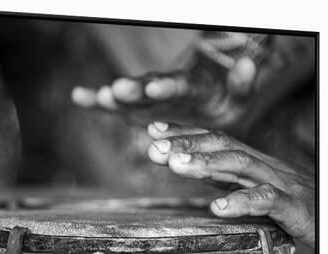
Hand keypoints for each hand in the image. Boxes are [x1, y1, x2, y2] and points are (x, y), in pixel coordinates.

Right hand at [71, 56, 256, 127]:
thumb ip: (242, 85)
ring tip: (101, 95)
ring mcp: (148, 100)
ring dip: (115, 95)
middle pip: (147, 87)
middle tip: (118, 89)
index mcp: (191, 87)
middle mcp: (165, 89)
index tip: (154, 88)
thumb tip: (249, 63)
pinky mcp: (135, 111)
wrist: (209, 116)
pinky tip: (78, 96)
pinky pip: (113, 107)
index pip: (178, 84)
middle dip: (133, 89)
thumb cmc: (225, 108)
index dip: (166, 86)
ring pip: (129, 96)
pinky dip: (96, 102)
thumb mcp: (240, 100)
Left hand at [146, 121, 314, 245]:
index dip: (184, 133)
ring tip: (176, 165)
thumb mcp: (250, 184)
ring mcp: (278, 182)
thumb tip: (185, 165)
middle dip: (186, 143)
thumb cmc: (289, 201)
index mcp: (250, 160)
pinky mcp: (293, 206)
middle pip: (222, 145)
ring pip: (241, 165)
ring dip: (206, 164)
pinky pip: (267, 200)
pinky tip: (217, 207)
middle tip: (153, 148)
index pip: (214, 139)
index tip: (152, 130)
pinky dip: (241, 202)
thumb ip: (221, 176)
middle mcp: (262, 165)